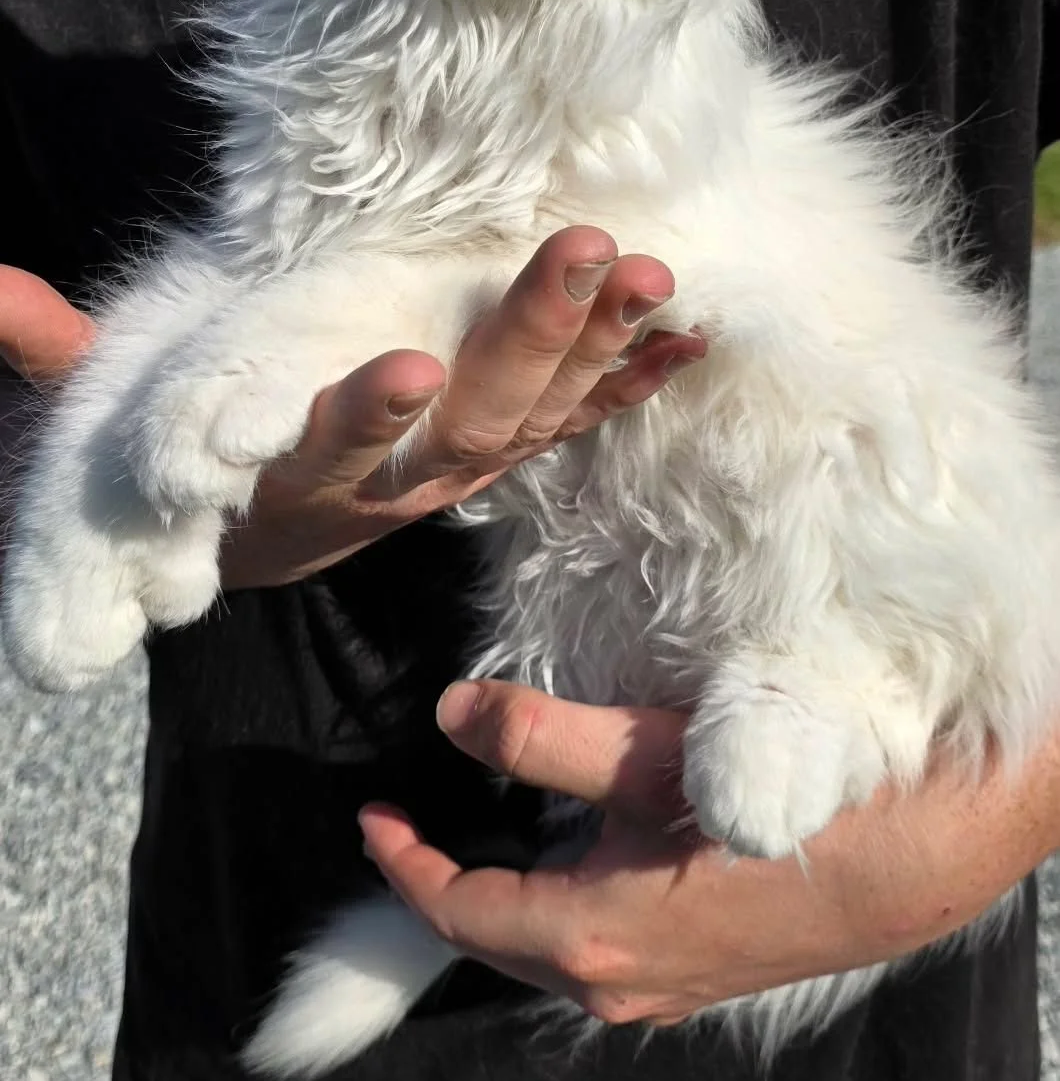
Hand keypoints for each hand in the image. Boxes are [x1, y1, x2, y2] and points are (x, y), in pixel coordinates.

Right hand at [0, 232, 705, 587]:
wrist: (259, 533)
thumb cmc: (184, 462)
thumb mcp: (111, 430)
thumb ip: (63, 363)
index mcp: (300, 480)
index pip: (333, 454)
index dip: (367, 417)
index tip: (410, 367)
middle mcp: (395, 487)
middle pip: (471, 424)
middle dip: (529, 338)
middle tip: (585, 252)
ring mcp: (460, 474)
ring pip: (539, 419)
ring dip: (600, 348)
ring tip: (652, 268)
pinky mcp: (501, 454)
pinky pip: (576, 423)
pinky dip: (632, 380)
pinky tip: (689, 329)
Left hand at [359, 680, 1059, 1025]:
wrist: (911, 859)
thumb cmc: (780, 800)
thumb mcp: (648, 754)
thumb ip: (541, 734)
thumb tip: (451, 712)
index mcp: (586, 936)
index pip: (458, 911)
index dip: (404, 863)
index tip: (372, 814)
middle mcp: (614, 982)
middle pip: (499, 938)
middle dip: (448, 882)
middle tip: (416, 820)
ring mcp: (659, 989)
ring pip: (550, 946)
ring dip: (507, 894)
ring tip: (485, 829)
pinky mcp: (695, 973)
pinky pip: (600, 948)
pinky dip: (561, 905)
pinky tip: (579, 853)